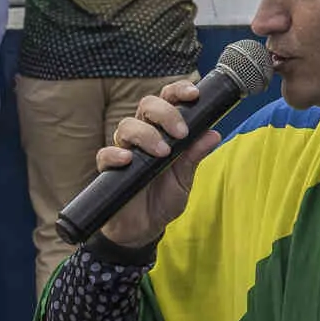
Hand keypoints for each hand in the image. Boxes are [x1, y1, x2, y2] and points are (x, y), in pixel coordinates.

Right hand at [94, 79, 224, 252]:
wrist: (145, 229)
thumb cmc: (164, 198)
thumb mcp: (185, 178)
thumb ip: (195, 155)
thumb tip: (213, 133)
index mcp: (163, 131)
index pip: (167, 100)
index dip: (178, 91)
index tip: (194, 94)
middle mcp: (143, 135)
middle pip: (147, 105)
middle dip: (165, 113)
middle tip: (180, 133)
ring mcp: (124, 150)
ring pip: (127, 126)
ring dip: (146, 134)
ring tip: (162, 153)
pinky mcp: (109, 170)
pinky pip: (105, 154)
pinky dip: (116, 154)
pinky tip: (128, 159)